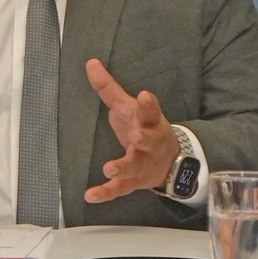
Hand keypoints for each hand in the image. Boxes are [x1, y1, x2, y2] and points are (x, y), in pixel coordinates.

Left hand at [82, 58, 177, 202]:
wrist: (168, 161)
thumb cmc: (143, 128)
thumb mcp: (129, 107)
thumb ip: (108, 88)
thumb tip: (90, 62)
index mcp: (150, 122)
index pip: (151, 111)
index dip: (149, 104)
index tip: (145, 95)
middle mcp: (149, 143)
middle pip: (149, 140)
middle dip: (144, 138)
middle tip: (137, 135)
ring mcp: (142, 164)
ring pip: (134, 166)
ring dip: (123, 167)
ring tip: (110, 168)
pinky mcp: (133, 182)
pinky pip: (119, 189)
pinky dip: (105, 193)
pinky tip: (90, 196)